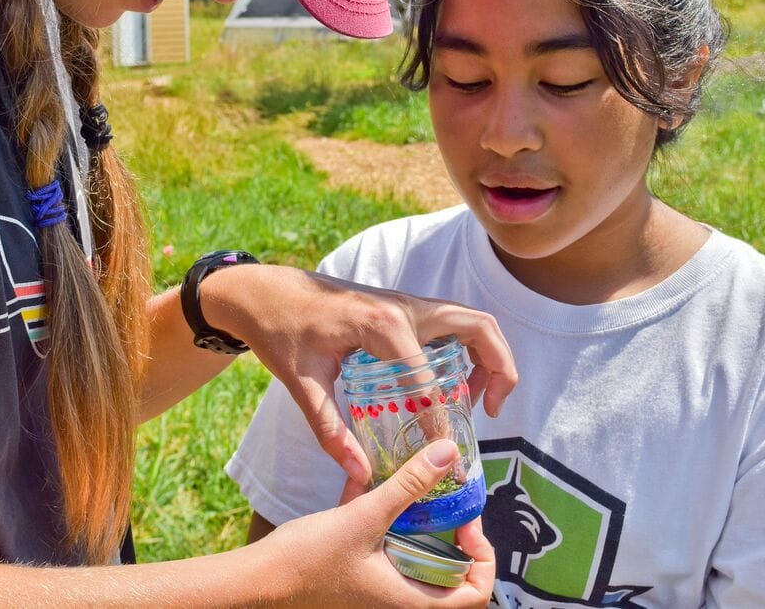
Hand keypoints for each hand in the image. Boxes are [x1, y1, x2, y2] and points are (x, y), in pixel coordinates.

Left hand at [200, 264, 516, 483]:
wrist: (264, 292)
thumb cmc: (280, 330)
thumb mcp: (301, 383)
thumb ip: (330, 428)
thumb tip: (359, 472)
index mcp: (383, 325)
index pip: (428, 380)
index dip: (439, 420)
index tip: (442, 453)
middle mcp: (405, 308)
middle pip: (479, 328)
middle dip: (500, 367)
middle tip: (490, 410)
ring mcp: (406, 303)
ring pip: (470, 322)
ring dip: (488, 356)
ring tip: (477, 401)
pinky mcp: (401, 307)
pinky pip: (451, 324)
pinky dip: (467, 349)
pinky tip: (449, 385)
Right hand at [252, 438, 494, 606]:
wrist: (257, 582)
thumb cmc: (308, 562)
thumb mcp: (365, 518)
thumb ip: (409, 485)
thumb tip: (448, 453)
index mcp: (411, 602)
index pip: (476, 595)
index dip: (483, 558)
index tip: (466, 521)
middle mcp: (399, 603)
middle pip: (450, 577)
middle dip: (452, 537)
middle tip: (444, 502)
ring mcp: (377, 592)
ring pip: (416, 562)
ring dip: (418, 529)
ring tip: (410, 490)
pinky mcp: (356, 578)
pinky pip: (384, 553)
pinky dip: (385, 527)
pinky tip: (366, 487)